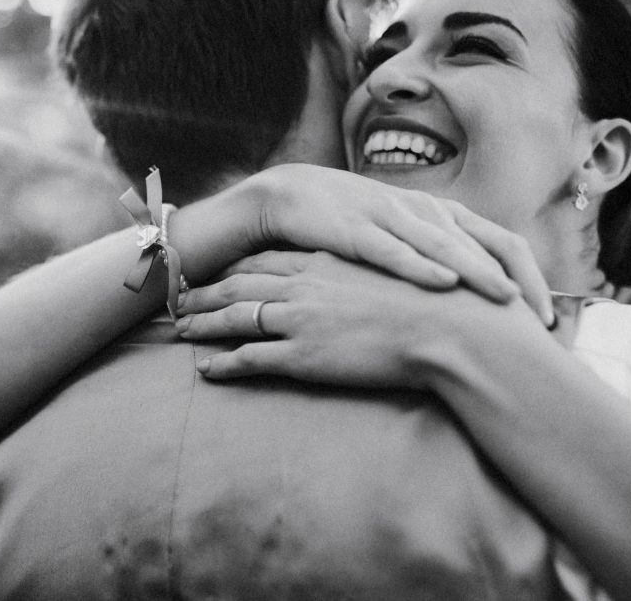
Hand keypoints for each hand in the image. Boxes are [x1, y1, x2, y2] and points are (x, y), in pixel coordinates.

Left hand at [175, 251, 523, 386]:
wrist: (451, 328)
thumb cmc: (434, 300)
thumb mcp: (393, 270)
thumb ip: (367, 269)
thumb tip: (361, 275)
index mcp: (325, 261)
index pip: (266, 260)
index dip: (236, 267)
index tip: (216, 271)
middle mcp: (304, 284)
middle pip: (239, 285)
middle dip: (206, 291)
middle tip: (180, 296)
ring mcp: (299, 319)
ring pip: (235, 318)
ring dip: (203, 324)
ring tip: (180, 329)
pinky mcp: (303, 355)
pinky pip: (250, 359)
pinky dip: (224, 364)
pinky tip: (206, 370)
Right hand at [248, 165, 552, 324]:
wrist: (286, 197)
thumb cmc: (348, 224)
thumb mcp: (398, 236)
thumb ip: (434, 257)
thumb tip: (476, 299)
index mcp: (440, 214)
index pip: (503, 242)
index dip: (531, 276)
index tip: (549, 317)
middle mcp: (424, 210)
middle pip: (486, 243)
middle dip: (518, 282)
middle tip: (544, 321)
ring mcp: (390, 216)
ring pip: (445, 245)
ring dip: (478, 272)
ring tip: (508, 298)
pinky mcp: (355, 229)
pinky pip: (393, 250)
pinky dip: (420, 266)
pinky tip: (443, 283)